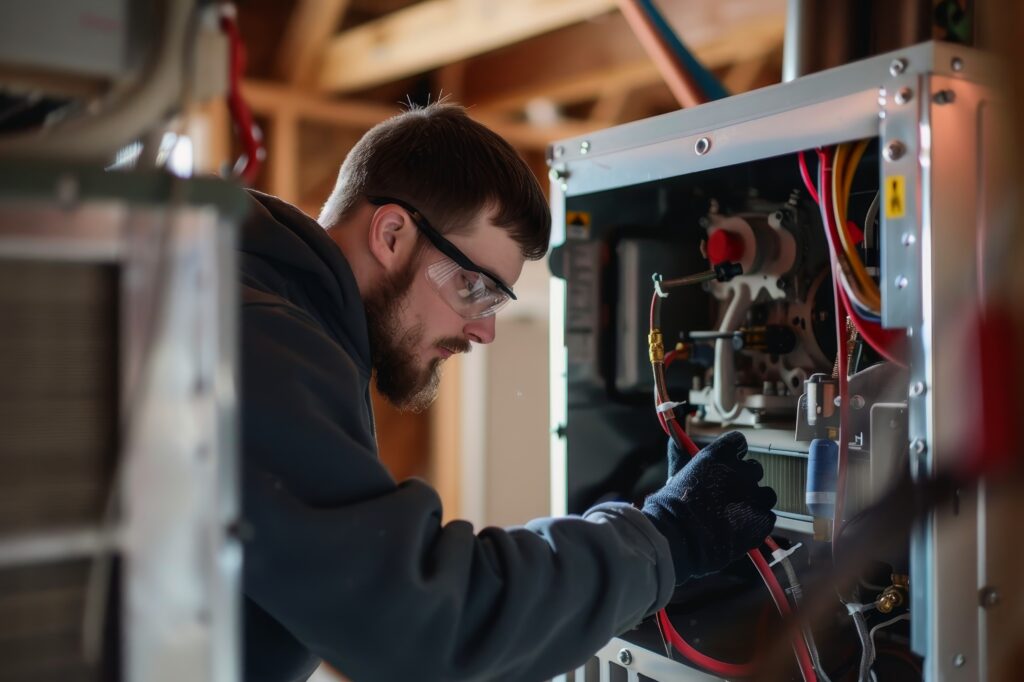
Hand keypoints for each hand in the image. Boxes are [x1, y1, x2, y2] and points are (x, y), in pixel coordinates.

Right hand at [641, 431, 776, 580]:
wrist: (679, 538)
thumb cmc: (672, 508)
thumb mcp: (675, 474)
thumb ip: (681, 456)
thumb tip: (676, 443)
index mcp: (719, 455)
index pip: (738, 442)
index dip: (733, 453)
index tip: (727, 463)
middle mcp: (740, 471)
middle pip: (754, 468)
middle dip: (745, 479)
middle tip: (729, 495)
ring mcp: (754, 496)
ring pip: (766, 494)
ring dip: (756, 501)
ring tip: (738, 515)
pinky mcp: (762, 519)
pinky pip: (768, 517)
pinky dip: (757, 523)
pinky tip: (740, 529)